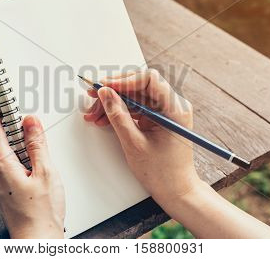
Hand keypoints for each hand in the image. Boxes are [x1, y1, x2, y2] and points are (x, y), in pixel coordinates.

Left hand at [0, 101, 64, 238]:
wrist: (38, 240)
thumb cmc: (41, 213)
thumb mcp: (46, 172)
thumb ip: (37, 144)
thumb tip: (30, 122)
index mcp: (1, 165)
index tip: (2, 95)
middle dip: (14, 125)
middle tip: (28, 115)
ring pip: (7, 152)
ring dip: (21, 142)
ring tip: (38, 142)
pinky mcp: (6, 189)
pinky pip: (10, 165)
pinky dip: (22, 157)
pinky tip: (37, 162)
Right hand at [83, 69, 199, 214]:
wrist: (175, 190)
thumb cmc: (163, 172)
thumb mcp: (134, 144)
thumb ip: (118, 116)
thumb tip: (105, 93)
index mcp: (175, 109)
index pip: (149, 79)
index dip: (124, 80)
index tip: (105, 87)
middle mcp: (173, 105)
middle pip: (140, 86)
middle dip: (114, 91)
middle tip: (94, 97)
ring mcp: (165, 111)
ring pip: (135, 96)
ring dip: (114, 103)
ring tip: (95, 114)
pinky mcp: (158, 117)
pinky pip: (136, 107)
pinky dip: (120, 111)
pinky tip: (105, 118)